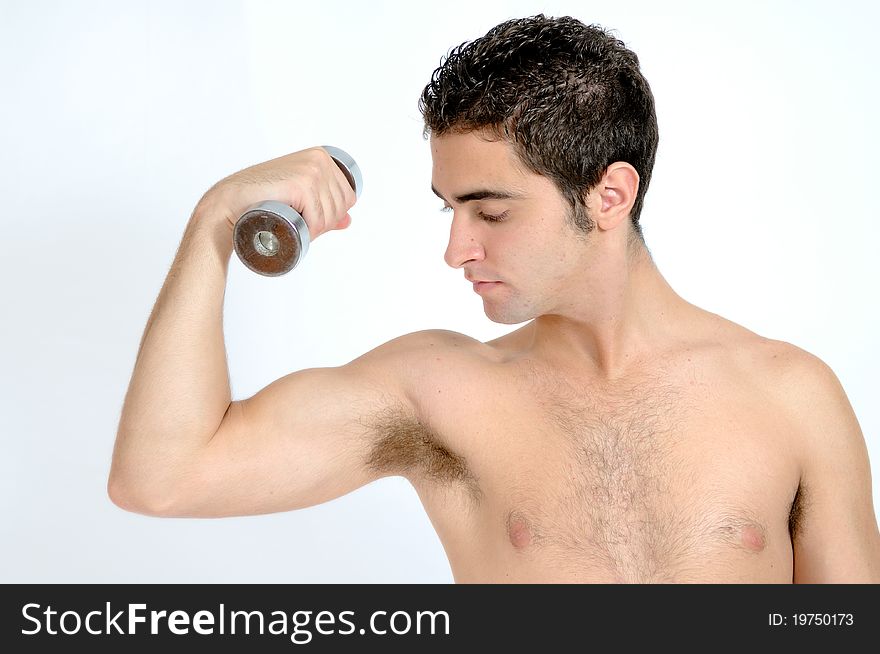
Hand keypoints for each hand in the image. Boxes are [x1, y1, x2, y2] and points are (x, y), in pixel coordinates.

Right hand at [197, 147, 357, 239]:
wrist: (231, 202)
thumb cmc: (262, 200)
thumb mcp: (300, 199)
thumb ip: (326, 207)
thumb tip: (348, 220)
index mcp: (322, 157)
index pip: (348, 196)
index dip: (334, 215)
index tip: (311, 218)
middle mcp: (320, 159)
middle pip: (342, 206)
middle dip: (326, 223)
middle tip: (301, 225)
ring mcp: (312, 170)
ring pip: (332, 215)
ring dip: (316, 229)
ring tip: (294, 225)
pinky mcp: (302, 184)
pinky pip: (318, 219)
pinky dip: (310, 230)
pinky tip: (294, 226)